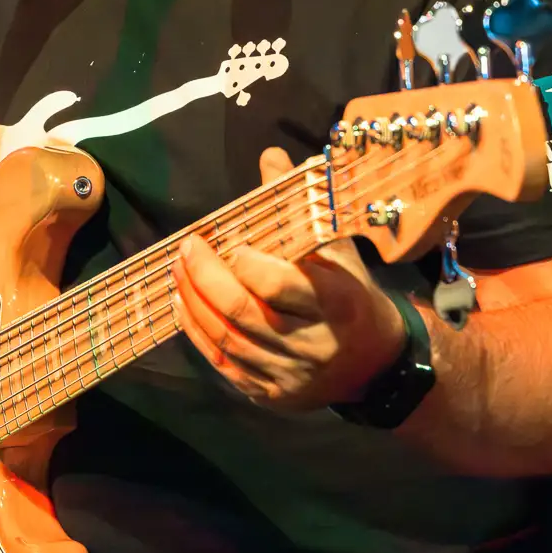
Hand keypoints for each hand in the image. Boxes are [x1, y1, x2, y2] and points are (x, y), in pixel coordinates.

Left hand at [172, 147, 406, 410]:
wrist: (375, 363)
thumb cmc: (351, 293)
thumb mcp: (338, 248)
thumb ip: (300, 206)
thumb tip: (270, 156)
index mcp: (337, 302)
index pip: (280, 284)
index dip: (245, 263)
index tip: (227, 241)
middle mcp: (314, 343)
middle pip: (245, 313)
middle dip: (206, 279)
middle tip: (186, 249)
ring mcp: (291, 375)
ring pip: (229, 342)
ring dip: (194, 304)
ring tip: (176, 273)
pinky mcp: (273, 396)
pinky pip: (226, 366)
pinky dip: (199, 335)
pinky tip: (184, 307)